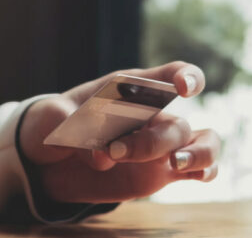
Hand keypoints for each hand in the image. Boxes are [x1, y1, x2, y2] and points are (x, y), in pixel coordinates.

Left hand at [18, 62, 221, 203]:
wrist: (47, 157)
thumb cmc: (51, 124)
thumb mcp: (49, 118)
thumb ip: (73, 128)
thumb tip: (103, 154)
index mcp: (129, 89)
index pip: (167, 75)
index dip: (184, 76)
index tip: (185, 90)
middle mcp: (152, 115)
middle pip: (174, 123)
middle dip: (149, 142)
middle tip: (114, 151)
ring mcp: (159, 144)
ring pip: (200, 142)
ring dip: (198, 153)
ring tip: (176, 164)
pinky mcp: (159, 170)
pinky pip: (197, 168)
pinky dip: (205, 170)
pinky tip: (195, 176)